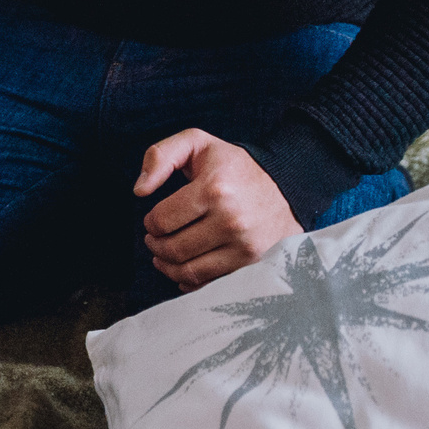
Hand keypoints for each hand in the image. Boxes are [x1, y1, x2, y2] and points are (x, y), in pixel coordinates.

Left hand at [134, 129, 301, 289]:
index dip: (151, 222)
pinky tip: (186, 268)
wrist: (288, 183)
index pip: (162, 221)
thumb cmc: (235, 165)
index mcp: (215, 190)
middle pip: (173, 250)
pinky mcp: (255, 265)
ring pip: (189, 272)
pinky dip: (191, 281)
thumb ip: (160, 156)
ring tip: (165, 255)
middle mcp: (232, 221)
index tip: (154, 220)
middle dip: (156, 246)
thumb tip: (139, 190)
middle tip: (156, 239)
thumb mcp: (197, 143)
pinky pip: (211, 285)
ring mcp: (246, 247)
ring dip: (168, 267)